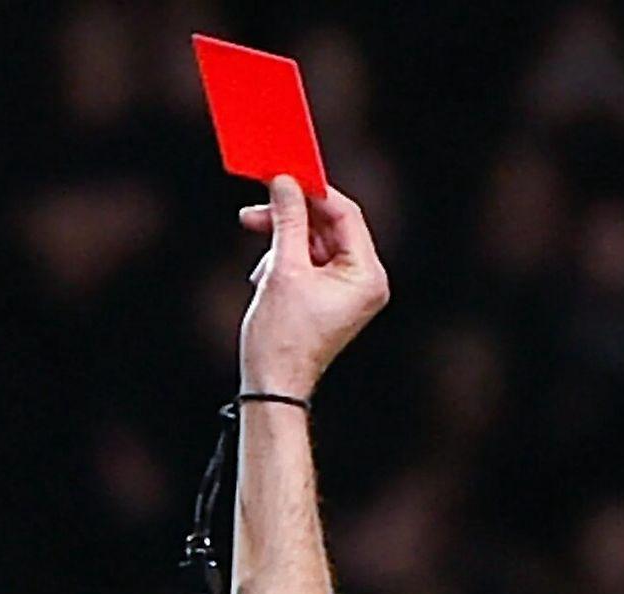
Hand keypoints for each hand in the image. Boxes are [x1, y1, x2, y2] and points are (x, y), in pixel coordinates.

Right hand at [237, 175, 389, 397]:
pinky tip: (264, 278)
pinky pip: (310, 263)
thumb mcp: (283, 269)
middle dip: (290, 219)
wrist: (272, 385)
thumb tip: (285, 182)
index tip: (282, 177)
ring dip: (283, 243)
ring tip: (259, 265)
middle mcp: (365, 281)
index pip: (345, 215)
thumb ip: (287, 219)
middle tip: (257, 208)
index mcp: (367, 275)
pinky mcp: (329, 299)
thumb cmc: (281, 337)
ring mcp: (348, 292)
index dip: (312, 192)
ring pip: (315, 244)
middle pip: (329, 228)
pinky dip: (285, 262)